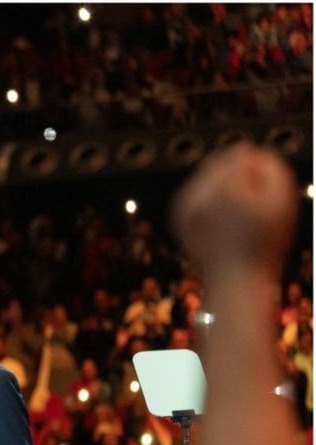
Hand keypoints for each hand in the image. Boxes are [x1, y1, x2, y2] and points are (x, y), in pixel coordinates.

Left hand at [172, 143, 296, 278]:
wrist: (235, 279)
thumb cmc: (265, 242)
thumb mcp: (281, 201)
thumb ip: (271, 167)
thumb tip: (248, 150)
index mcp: (225, 186)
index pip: (243, 154)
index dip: (258, 175)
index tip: (260, 200)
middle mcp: (198, 192)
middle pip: (220, 162)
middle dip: (236, 177)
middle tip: (247, 210)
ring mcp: (183, 203)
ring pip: (205, 176)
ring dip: (220, 186)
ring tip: (234, 217)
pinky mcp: (177, 214)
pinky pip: (195, 193)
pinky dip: (207, 200)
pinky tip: (220, 221)